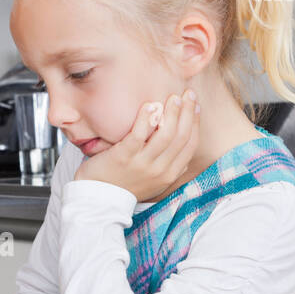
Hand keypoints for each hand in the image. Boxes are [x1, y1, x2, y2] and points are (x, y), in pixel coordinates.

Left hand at [73, 89, 200, 201]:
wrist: (99, 199)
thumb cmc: (125, 185)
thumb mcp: (153, 182)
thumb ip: (169, 168)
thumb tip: (185, 153)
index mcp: (169, 174)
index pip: (190, 145)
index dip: (195, 123)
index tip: (196, 106)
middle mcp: (159, 170)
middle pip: (181, 137)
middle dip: (188, 112)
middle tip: (188, 94)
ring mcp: (142, 164)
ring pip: (165, 135)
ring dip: (172, 113)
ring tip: (173, 97)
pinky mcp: (124, 157)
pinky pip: (139, 135)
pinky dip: (146, 118)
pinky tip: (149, 105)